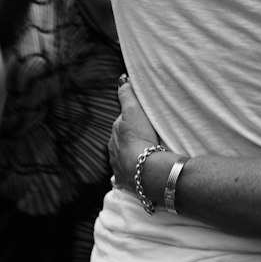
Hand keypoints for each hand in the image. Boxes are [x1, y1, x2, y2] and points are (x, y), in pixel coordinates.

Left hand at [109, 74, 160, 192]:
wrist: (145, 170)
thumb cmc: (140, 139)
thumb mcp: (134, 111)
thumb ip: (127, 94)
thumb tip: (122, 78)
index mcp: (114, 136)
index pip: (122, 124)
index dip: (132, 120)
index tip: (143, 120)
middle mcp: (113, 152)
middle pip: (122, 142)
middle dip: (131, 139)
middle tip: (147, 137)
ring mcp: (119, 168)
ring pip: (124, 158)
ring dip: (132, 156)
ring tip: (146, 155)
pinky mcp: (126, 182)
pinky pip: (127, 177)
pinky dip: (130, 174)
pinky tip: (137, 174)